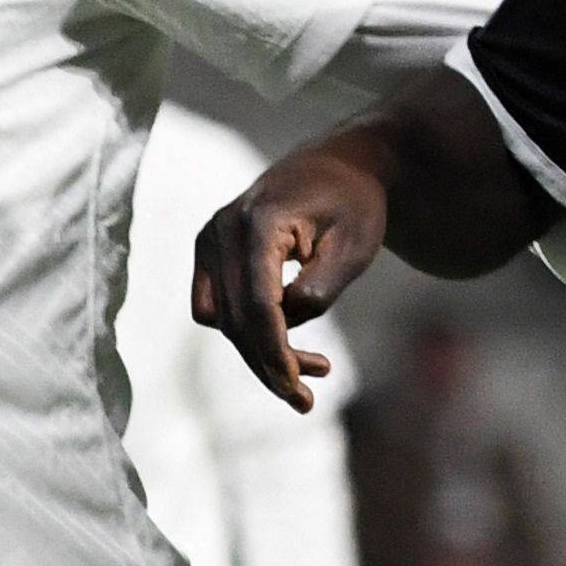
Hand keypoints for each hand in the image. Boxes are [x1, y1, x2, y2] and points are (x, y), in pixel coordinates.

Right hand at [193, 139, 393, 408]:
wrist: (339, 164)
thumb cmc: (354, 204)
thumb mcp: (355, 246)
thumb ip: (321, 287)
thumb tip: (287, 323)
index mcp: (259, 221)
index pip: (257, 303)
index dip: (275, 352)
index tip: (298, 390)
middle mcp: (222, 228)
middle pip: (235, 318)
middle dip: (268, 364)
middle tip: (306, 401)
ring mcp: (210, 238)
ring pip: (221, 319)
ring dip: (259, 352)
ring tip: (317, 371)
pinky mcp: (210, 251)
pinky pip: (217, 306)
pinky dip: (247, 331)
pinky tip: (288, 344)